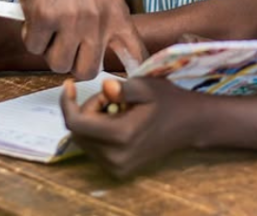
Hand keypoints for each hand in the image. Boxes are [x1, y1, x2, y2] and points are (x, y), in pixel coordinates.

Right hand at [10, 0, 146, 78]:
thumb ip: (107, 11)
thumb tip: (109, 41)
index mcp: (116, 9)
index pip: (133, 51)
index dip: (131, 72)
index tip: (125, 85)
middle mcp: (98, 18)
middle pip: (87, 69)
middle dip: (72, 63)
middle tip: (63, 44)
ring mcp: (72, 19)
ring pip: (58, 63)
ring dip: (48, 49)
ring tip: (49, 21)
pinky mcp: (45, 18)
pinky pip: (34, 47)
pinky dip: (30, 34)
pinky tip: (35, 10)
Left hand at [61, 76, 208, 177]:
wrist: (189, 124)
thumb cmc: (168, 100)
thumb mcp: (148, 87)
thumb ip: (124, 89)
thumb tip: (104, 87)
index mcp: (121, 135)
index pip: (77, 123)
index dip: (67, 103)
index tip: (68, 84)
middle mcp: (115, 157)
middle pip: (78, 132)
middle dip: (87, 109)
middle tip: (110, 95)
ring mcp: (116, 167)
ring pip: (84, 141)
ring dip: (92, 120)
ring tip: (117, 107)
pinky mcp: (118, 171)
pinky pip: (94, 149)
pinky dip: (98, 132)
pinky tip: (118, 120)